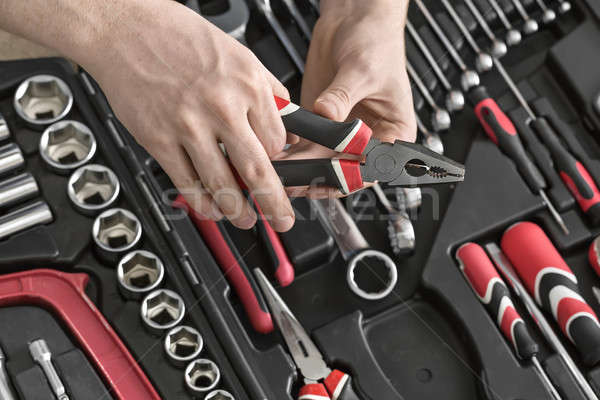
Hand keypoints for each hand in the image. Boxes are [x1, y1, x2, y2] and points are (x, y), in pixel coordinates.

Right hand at [82, 0, 294, 230]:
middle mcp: (222, 107)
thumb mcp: (239, 54)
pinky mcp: (159, 140)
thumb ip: (267, 91)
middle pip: (258, 170)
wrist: (125, 29)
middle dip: (275, 203)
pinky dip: (202, 203)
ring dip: (238, 211)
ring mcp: (189, 126)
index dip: (283, 162)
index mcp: (248, 85)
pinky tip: (211, 209)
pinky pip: (186, 182)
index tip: (282, 172)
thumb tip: (286, 124)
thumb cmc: (179, 37)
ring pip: (222, 184)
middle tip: (283, 219)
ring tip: (246, 219)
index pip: (277, 141)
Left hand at [275, 0, 416, 197]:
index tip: (326, 176)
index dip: (350, 176)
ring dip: (300, 168)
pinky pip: (306, 145)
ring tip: (280, 170)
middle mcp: (369, 138)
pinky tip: (278, 154)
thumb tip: (326, 115)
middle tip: (294, 180)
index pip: (372, 167)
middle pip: (343, 171)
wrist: (355, 18)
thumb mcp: (362, 71)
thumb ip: (342, 97)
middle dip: (317, 176)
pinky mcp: (322, 122)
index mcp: (394, 133)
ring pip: (321, 163)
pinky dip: (292, 152)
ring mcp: (343, 132)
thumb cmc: (376, 41)